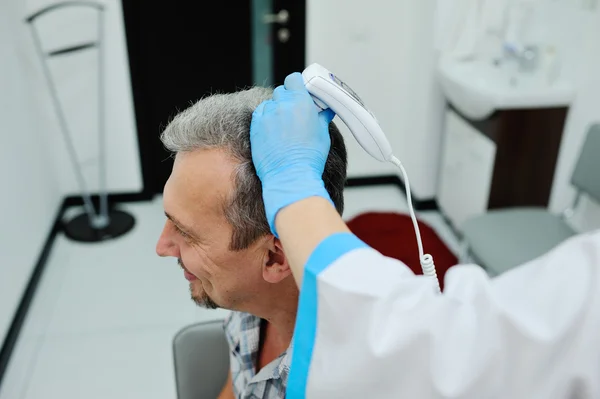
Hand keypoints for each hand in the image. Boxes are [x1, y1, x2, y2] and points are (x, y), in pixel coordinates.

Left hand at [250, 72, 335, 235]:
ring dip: (276, 110)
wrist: (290, 175)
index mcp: (301, 102)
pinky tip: (273, 132)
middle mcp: (282, 105)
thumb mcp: (322, 134)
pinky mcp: (255, 127)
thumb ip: (321, 117)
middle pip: (281, 91)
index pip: (294, 79)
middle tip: (294, 112)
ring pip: (269, 104)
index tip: (300, 92)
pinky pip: (259, 115)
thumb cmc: (308, 158)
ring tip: (283, 126)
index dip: (296, 85)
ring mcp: (266, 116)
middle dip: (287, 99)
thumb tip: (324, 111)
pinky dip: (265, 119)